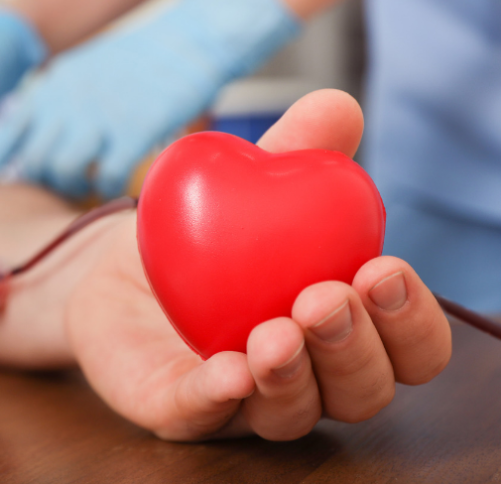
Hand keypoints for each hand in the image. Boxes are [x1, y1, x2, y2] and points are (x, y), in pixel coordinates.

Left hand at [0, 0, 300, 198]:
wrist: (190, 40)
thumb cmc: (141, 61)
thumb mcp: (83, 71)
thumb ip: (57, 101)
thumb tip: (36, 140)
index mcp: (53, 84)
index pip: (8, 131)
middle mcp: (67, 98)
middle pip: (33, 160)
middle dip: (46, 180)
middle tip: (66, 182)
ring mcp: (99, 115)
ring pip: (62, 172)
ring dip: (74, 187)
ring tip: (90, 182)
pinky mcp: (133, 130)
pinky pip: (105, 177)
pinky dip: (109, 186)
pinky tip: (118, 179)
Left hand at [65, 90, 451, 440]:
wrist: (112, 263)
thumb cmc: (206, 232)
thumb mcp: (249, 182)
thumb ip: (296, 151)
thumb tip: (339, 105)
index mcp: (341, 328)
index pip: (406, 350)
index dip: (411, 322)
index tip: (385, 270)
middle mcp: (305, 375)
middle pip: (358, 392)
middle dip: (351, 349)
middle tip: (324, 299)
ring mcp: (242, 401)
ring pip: (290, 416)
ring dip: (291, 376)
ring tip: (275, 332)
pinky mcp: (175, 407)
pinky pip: (200, 416)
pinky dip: (216, 397)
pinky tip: (227, 370)